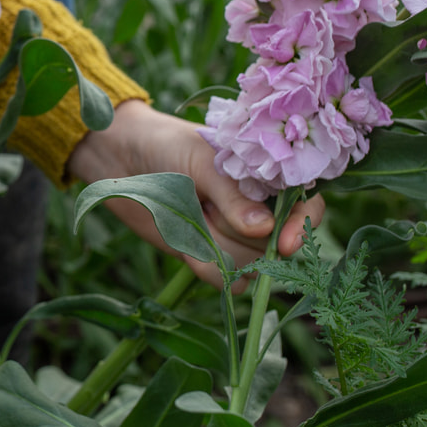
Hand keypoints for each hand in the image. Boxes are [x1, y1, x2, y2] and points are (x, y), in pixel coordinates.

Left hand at [65, 100, 323, 289]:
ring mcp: (236, 236)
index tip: (286, 243)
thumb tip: (266, 230)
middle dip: (242, 234)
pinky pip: (228, 281)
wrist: (120, 160)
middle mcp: (260, 210)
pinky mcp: (212, 257)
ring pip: (253, 266)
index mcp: (267, 176)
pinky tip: (187, 243)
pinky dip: (207, 267)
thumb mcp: (202, 162)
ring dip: (221, 249)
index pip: (305, 206)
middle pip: (277, 245)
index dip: (301, 226)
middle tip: (208, 206)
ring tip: (194, 217)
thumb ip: (233, 195)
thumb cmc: (166, 146)